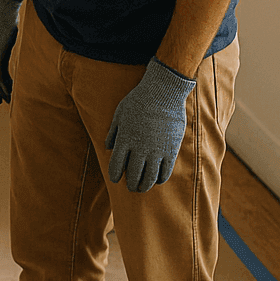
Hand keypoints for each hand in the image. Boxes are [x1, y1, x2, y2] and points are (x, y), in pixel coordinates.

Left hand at [106, 58, 195, 191]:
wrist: (163, 93)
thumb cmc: (138, 100)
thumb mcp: (120, 113)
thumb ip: (113, 132)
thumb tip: (108, 147)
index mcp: (124, 140)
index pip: (115, 165)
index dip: (114, 174)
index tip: (115, 179)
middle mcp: (139, 148)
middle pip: (133, 175)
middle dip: (130, 184)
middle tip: (131, 187)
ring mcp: (156, 151)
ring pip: (150, 177)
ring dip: (145, 185)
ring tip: (142, 188)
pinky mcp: (171, 150)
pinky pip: (165, 171)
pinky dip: (160, 179)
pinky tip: (158, 180)